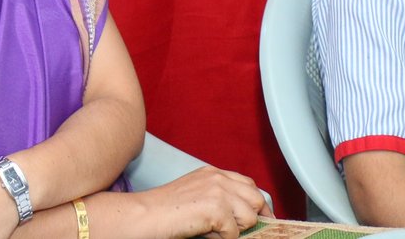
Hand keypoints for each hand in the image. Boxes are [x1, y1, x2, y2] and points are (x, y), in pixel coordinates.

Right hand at [132, 165, 264, 238]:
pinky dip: (221, 238)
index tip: (259, 219)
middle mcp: (218, 178)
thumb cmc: (165, 211)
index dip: (256, 204)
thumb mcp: (197, 195)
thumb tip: (247, 216)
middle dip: (251, 218)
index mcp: (213, 173)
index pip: (249, 184)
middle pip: (256, 198)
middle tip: (235, 230)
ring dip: (235, 229)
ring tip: (211, 230)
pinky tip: (203, 232)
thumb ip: (221, 197)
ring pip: (250, 217)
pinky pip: (235, 232)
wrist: (145, 215)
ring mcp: (218, 191)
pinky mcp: (216, 208)